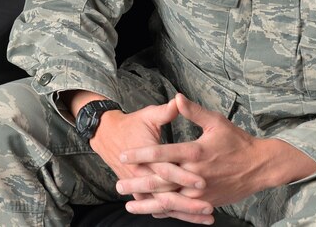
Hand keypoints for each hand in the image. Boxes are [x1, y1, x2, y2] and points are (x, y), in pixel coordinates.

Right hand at [78, 95, 213, 223]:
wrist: (107, 135)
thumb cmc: (132, 124)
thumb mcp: (148, 115)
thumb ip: (166, 111)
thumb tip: (180, 99)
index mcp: (145, 154)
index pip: (166, 169)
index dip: (184, 175)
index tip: (202, 181)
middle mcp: (141, 173)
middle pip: (165, 193)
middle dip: (188, 202)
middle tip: (209, 206)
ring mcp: (139, 185)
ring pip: (163, 204)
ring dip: (184, 212)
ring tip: (207, 216)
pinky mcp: (140, 192)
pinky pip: (158, 207)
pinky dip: (175, 214)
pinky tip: (193, 219)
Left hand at [118, 94, 315, 210]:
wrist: (260, 166)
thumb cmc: (237, 141)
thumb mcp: (216, 122)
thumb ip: (193, 112)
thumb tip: (177, 97)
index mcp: (196, 152)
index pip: (162, 153)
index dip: (141, 154)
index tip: (124, 154)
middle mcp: (196, 174)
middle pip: (162, 181)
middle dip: (138, 184)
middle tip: (117, 185)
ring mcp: (201, 191)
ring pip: (170, 200)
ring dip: (148, 203)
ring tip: (129, 205)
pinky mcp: (207, 201)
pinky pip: (183, 209)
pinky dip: (166, 211)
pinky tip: (152, 211)